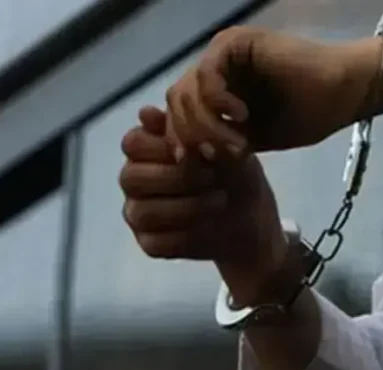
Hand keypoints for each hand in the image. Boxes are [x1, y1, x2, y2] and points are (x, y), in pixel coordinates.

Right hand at [120, 107, 289, 303]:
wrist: (251, 217)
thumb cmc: (234, 173)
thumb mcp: (224, 147)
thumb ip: (189, 130)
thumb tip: (146, 113)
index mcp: (145, 149)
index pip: (132, 143)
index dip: (162, 147)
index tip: (199, 151)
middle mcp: (134, 180)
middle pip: (131, 177)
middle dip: (175, 177)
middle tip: (212, 176)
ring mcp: (138, 213)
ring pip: (143, 212)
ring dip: (185, 207)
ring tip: (220, 199)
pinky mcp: (149, 243)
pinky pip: (156, 243)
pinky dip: (187, 235)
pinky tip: (211, 225)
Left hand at [164, 26, 381, 157]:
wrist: (341, 94)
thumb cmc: (303, 117)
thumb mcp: (250, 140)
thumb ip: (217, 145)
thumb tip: (185, 158)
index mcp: (213, 90)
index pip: (177, 114)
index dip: (179, 139)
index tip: (194, 163)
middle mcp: (212, 68)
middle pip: (176, 103)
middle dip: (193, 136)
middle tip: (220, 155)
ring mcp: (220, 53)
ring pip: (187, 92)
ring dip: (208, 125)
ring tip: (238, 142)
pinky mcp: (234, 43)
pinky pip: (206, 75)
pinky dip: (218, 101)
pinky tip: (241, 115)